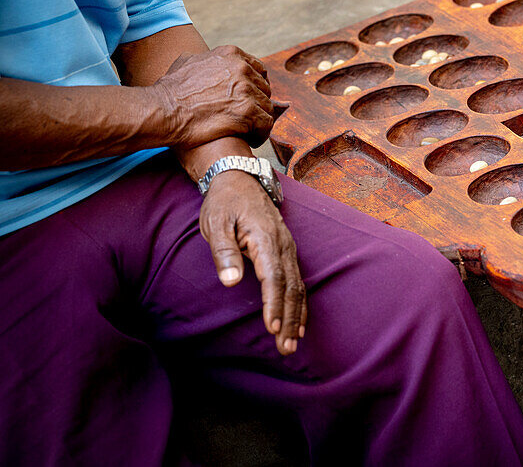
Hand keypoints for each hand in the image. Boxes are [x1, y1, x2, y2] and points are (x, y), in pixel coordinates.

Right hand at [153, 45, 273, 148]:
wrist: (162, 111)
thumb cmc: (170, 92)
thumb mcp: (186, 62)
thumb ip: (206, 58)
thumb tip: (208, 58)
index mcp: (231, 55)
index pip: (258, 70)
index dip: (255, 87)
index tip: (247, 100)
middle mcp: (241, 68)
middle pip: (265, 89)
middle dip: (257, 104)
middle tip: (245, 118)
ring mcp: (246, 89)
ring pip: (267, 107)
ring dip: (257, 121)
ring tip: (245, 131)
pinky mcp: (247, 111)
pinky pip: (266, 124)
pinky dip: (260, 134)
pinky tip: (248, 139)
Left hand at [200, 170, 306, 355]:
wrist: (239, 179)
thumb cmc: (225, 203)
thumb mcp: (216, 223)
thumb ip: (224, 252)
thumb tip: (231, 282)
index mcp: (266, 238)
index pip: (274, 277)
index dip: (274, 304)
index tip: (271, 328)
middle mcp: (283, 245)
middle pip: (291, 287)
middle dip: (289, 319)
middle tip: (286, 348)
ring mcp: (288, 248)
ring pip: (298, 287)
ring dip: (296, 317)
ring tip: (292, 343)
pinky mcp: (286, 252)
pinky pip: (298, 281)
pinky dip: (299, 304)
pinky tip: (298, 322)